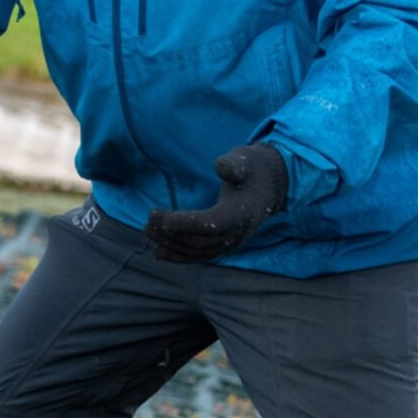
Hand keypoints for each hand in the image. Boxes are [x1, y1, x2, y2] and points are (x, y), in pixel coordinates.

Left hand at [144, 144, 289, 263]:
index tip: (158, 216)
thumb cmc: (252, 169)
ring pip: (199, 252)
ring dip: (171, 245)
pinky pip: (202, 256)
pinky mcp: (226, 246)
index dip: (183, 222)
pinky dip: (180, 256)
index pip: (209, 223)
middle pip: (200, 241)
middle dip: (171, 234)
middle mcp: (238, 233)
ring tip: (149, 232)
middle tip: (148, 222)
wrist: (269, 186)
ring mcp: (233, 243)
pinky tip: (160, 252)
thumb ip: (233, 164)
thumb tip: (221, 166)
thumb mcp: (245, 160)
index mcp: (242, 212)